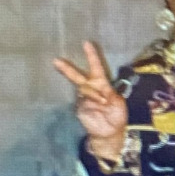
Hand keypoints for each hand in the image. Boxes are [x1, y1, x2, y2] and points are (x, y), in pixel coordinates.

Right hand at [52, 41, 127, 156]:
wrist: (111, 132)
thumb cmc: (116, 115)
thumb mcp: (118, 102)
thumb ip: (110, 94)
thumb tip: (100, 90)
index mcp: (101, 85)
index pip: (96, 68)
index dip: (92, 56)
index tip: (86, 43)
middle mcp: (91, 89)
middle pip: (78, 76)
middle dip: (68, 69)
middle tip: (57, 61)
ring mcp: (83, 98)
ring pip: (84, 88)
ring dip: (93, 93)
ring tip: (104, 102)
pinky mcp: (80, 108)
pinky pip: (83, 100)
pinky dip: (92, 100)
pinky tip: (100, 104)